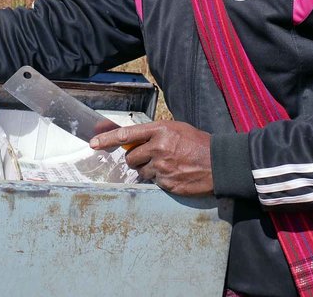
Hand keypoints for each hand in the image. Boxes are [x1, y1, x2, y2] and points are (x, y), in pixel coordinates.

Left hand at [91, 120, 213, 195]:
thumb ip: (154, 134)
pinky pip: (154, 182)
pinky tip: (175, 174)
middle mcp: (158, 148)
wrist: (219, 163)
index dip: (107, 139)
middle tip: (152, 157)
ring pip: (141, 172)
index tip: (93, 143)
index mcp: (160, 130)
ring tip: (169, 165)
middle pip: (131, 158)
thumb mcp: (176, 129)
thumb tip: (133, 141)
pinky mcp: (167, 184)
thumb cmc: (198, 143)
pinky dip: (161, 179)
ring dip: (150, 170)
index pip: (126, 134)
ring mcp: (162, 168)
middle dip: (136, 159)